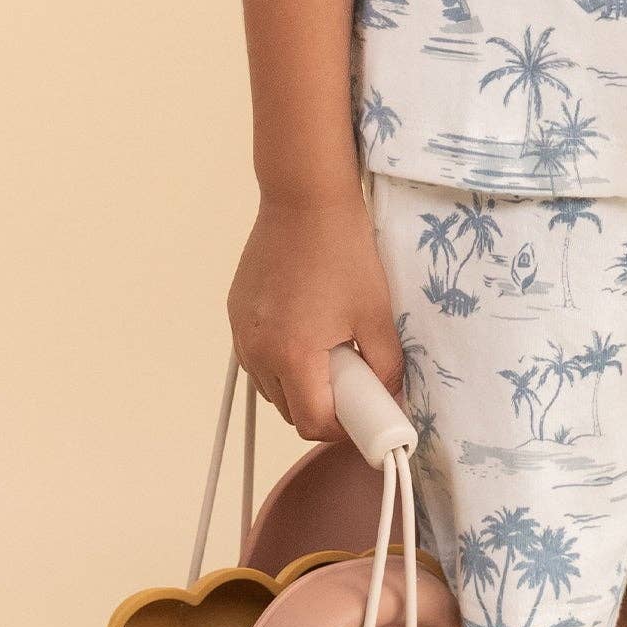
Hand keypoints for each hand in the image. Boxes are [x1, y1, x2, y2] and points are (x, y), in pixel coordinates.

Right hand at [226, 190, 403, 444]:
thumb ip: (386, 366)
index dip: (343, 429)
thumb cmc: (343, 250)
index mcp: (292, 356)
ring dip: (299, 384)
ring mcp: (242, 332)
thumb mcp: (377, 313)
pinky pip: (257, 357)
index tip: (366, 412)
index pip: (311, 423)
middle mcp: (258, 350)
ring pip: (270, 386)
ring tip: (331, 349)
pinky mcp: (236, 313)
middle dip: (323, 406)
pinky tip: (307, 330)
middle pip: (289, 410)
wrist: (305, 198)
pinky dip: (280, 359)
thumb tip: (390, 397)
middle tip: (354, 379)